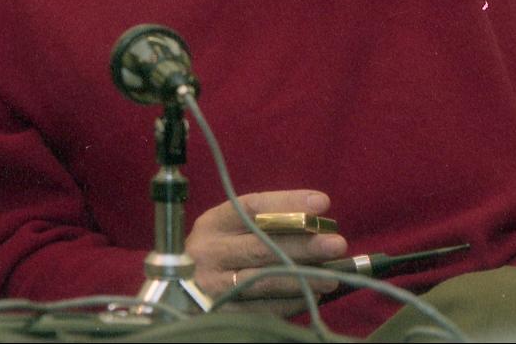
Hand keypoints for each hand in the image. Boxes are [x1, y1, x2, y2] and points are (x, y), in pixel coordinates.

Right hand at [183, 190, 345, 313]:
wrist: (180, 290)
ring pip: (262, 279)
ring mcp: (212, 284)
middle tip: (335, 243)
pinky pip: (261, 309)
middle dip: (302, 244)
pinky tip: (310, 295)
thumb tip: (316, 222)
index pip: (251, 207)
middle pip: (260, 246)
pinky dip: (289, 302)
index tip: (321, 203)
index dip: (287, 204)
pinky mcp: (220, 312)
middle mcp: (208, 252)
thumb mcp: (230, 231)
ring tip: (331, 275)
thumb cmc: (219, 254)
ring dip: (301, 277)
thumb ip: (264, 225)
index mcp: (212, 224)